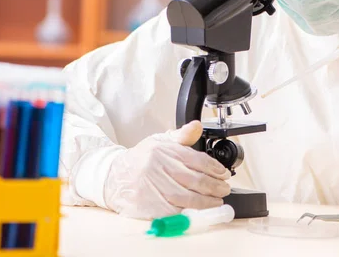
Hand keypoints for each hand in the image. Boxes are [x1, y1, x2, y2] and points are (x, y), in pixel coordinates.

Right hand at [104, 121, 231, 219]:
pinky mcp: (147, 204)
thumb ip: (181, 136)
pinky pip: (173, 211)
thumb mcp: (159, 142)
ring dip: (205, 202)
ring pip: (185, 197)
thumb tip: (197, 126)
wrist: (113, 176)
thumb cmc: (140, 160)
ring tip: (216, 202)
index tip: (224, 174)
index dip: (215, 168)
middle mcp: (157, 167)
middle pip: (194, 180)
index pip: (196, 159)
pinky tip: (198, 210)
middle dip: (214, 186)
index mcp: (163, 150)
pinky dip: (188, 212)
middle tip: (224, 189)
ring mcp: (151, 187)